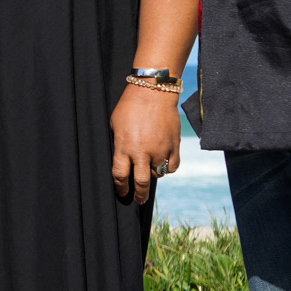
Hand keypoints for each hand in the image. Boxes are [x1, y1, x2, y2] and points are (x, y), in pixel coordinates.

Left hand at [110, 84, 181, 203]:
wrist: (153, 91)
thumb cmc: (130, 106)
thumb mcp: (116, 125)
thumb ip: (120, 145)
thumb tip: (122, 161)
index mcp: (124, 146)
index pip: (120, 175)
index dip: (120, 187)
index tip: (122, 192)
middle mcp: (142, 152)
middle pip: (141, 182)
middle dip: (139, 194)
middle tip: (138, 199)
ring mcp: (160, 150)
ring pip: (158, 174)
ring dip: (153, 174)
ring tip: (149, 168)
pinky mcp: (174, 145)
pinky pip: (172, 166)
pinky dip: (167, 168)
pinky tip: (163, 164)